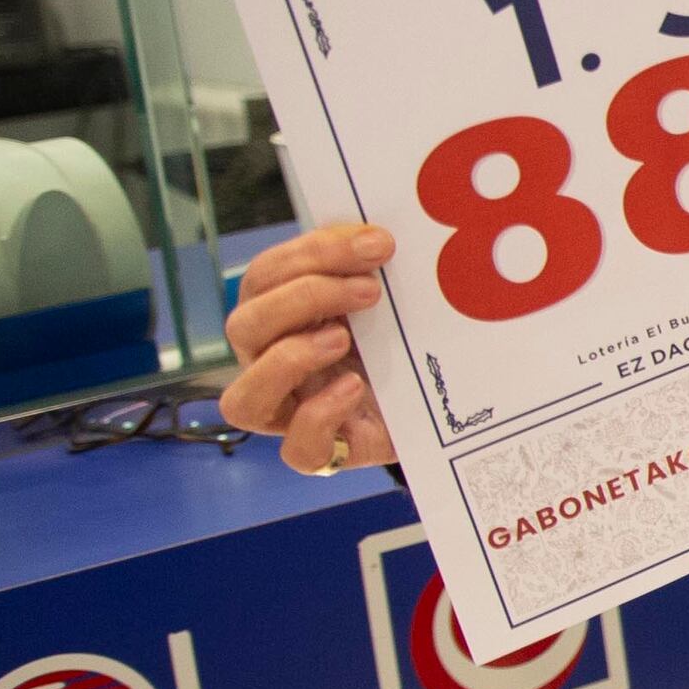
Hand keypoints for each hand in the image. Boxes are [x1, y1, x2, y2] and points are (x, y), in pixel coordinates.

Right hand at [220, 220, 402, 476]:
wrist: (446, 407)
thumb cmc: (405, 345)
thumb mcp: (390, 302)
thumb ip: (369, 269)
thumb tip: (377, 234)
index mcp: (282, 319)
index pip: (264, 278)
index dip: (309, 254)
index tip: (373, 242)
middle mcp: (273, 367)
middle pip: (242, 328)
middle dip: (302, 297)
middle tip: (369, 289)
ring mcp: (293, 415)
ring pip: (242, 401)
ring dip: (287, 360)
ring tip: (343, 337)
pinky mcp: (328, 454)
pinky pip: (297, 452)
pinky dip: (319, 417)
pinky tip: (354, 387)